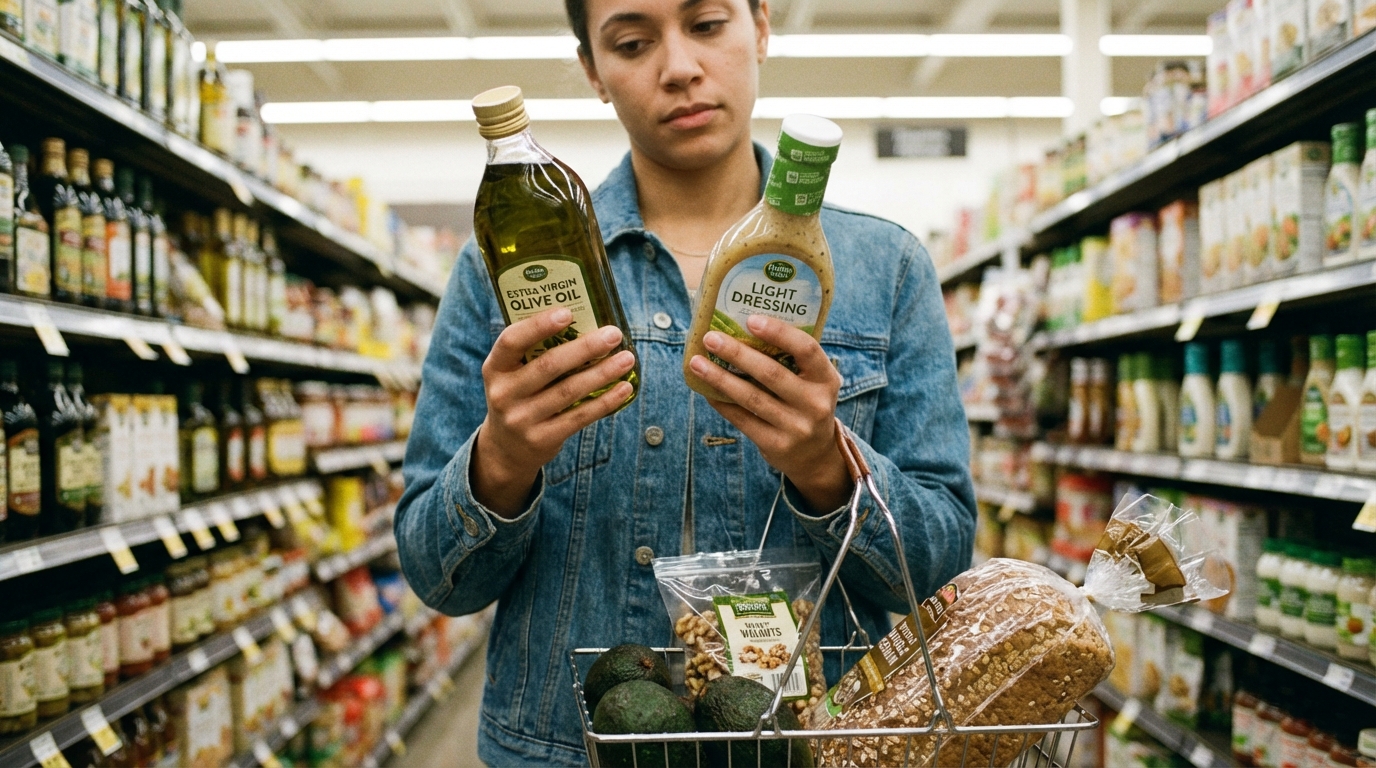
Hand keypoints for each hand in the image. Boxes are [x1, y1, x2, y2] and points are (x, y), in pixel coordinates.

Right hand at [472, 307, 635, 516]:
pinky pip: (579, 417)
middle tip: (613, 334)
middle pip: (549, 366)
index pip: (511, 341)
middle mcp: (503, 393)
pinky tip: (624, 388)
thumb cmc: (519, 395)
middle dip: (585, 348)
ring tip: (627, 358)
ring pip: (568, 391)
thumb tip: (587, 325)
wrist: (506, 447)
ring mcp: (521, 419)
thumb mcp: (513, 374)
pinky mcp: (541, 439)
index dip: (538, 326)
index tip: (568, 313)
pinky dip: (605, 401)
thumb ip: (536, 353)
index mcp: (494, 368)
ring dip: (602, 373)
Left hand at [688, 315, 852, 510]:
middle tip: (710, 338)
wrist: (815, 455)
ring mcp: (796, 427)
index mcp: (826, 379)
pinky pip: (742, 419)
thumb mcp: (813, 382)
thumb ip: (792, 360)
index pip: (807, 349)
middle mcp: (815, 403)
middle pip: (771, 373)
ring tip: (697, 362)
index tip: (751, 320)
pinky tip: (706, 390)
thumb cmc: (806, 404)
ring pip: (751, 398)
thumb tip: (742, 328)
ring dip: (720, 378)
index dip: (779, 333)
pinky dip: (722, 402)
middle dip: (737, 353)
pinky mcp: (776, 445)